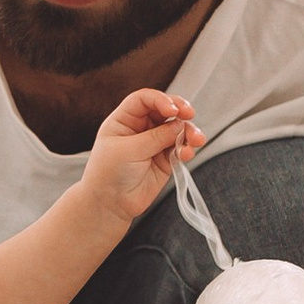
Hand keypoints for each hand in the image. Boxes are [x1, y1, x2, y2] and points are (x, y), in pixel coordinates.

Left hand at [81, 89, 201, 226]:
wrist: (110, 204)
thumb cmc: (108, 174)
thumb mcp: (128, 150)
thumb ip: (155, 137)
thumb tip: (179, 125)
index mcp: (125, 119)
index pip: (144, 99)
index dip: (160, 100)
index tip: (172, 110)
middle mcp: (141, 128)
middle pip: (165, 110)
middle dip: (180, 111)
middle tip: (189, 115)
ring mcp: (154, 143)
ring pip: (177, 129)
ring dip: (189, 132)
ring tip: (195, 141)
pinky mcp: (165, 159)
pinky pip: (180, 148)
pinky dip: (187, 149)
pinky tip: (186, 154)